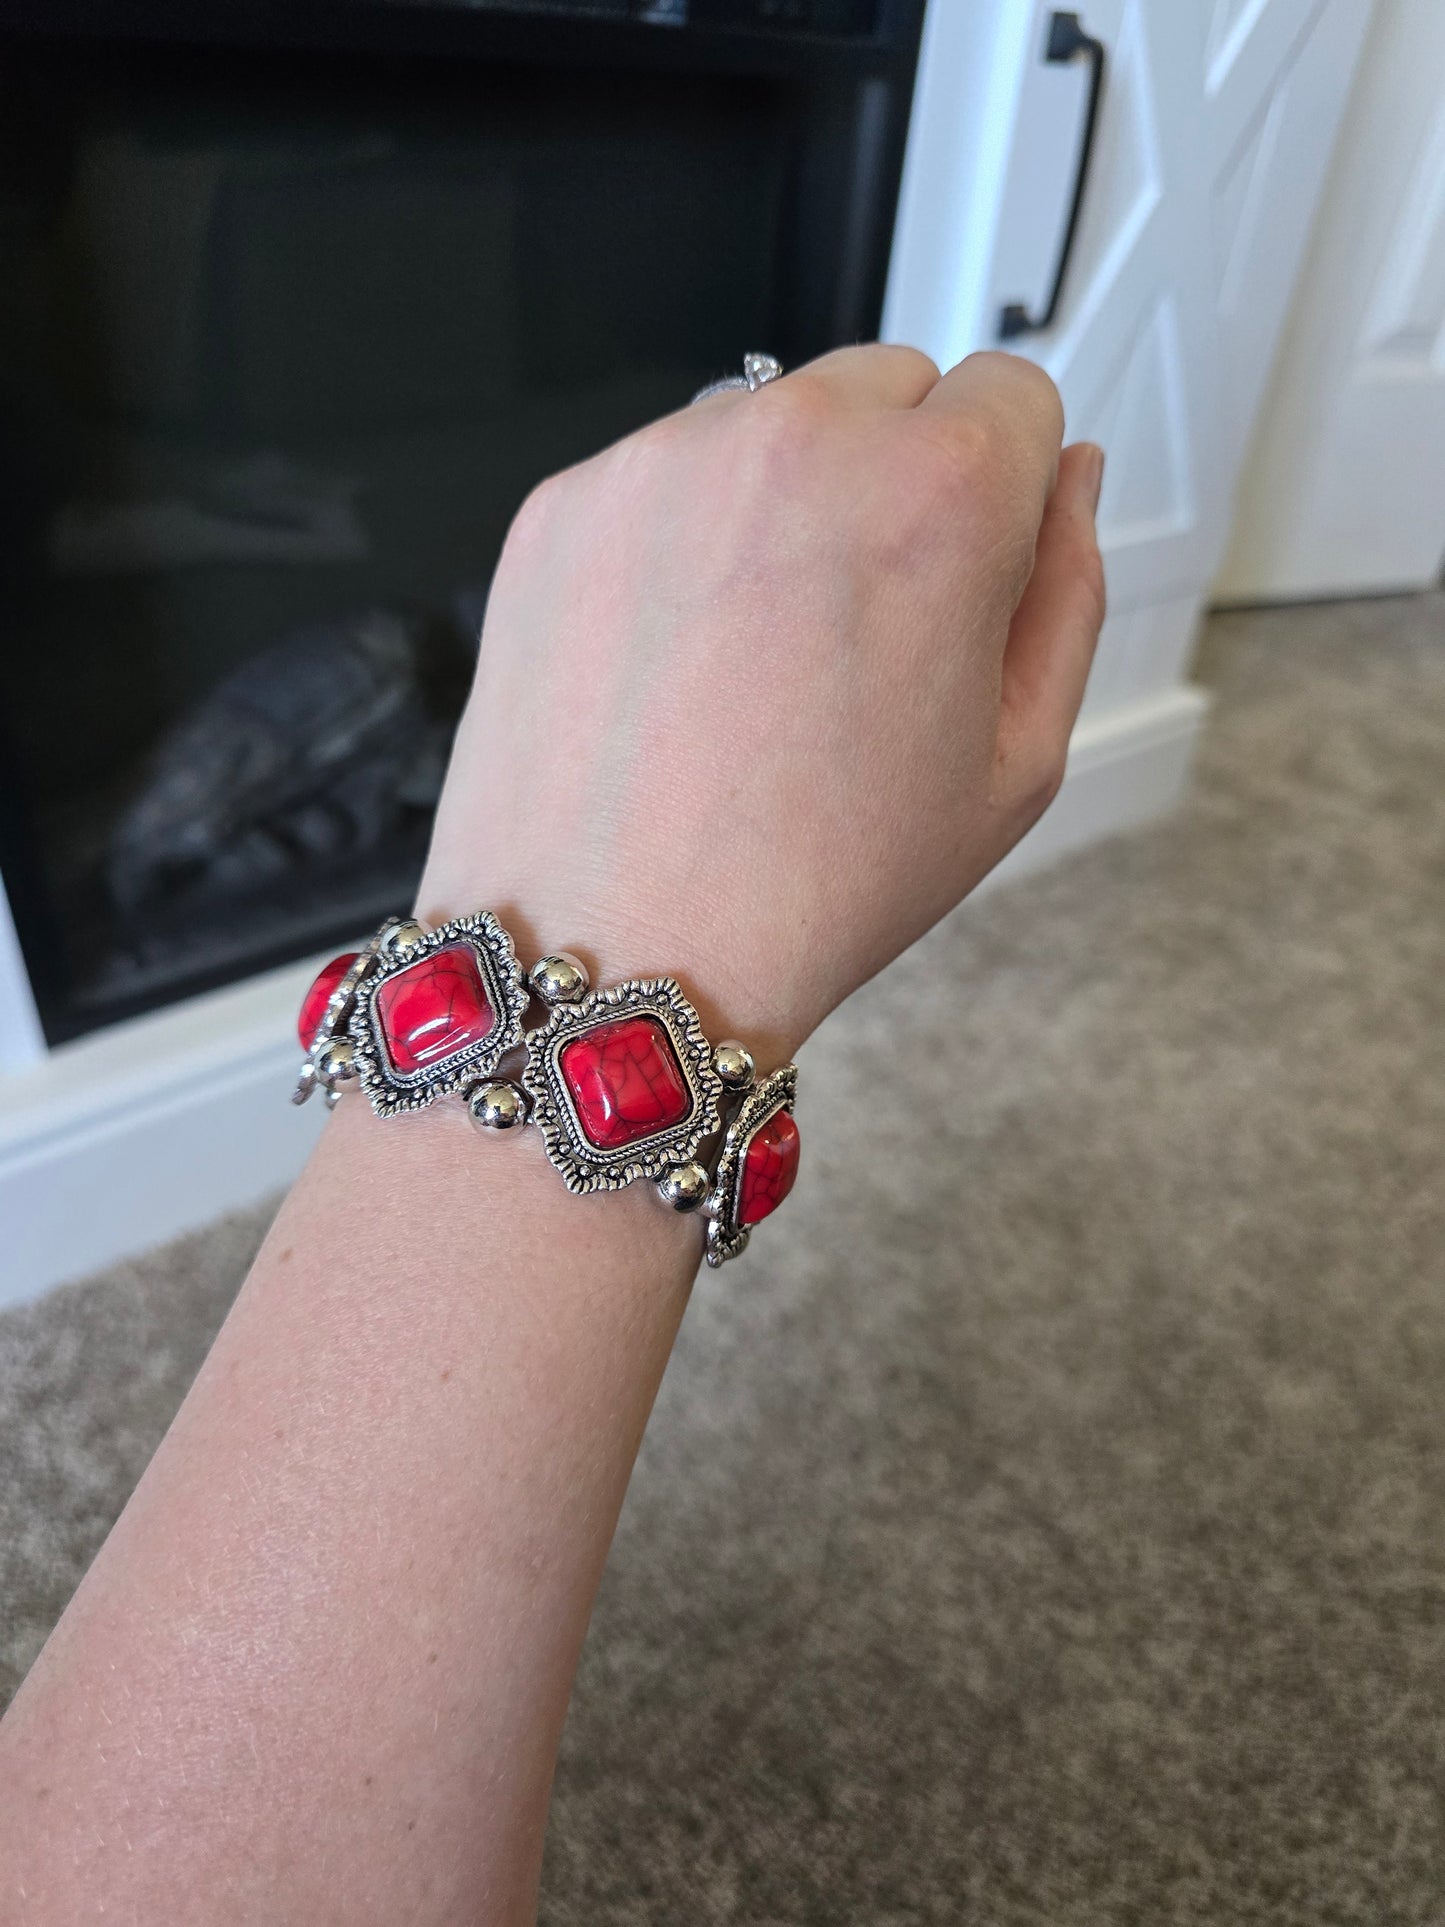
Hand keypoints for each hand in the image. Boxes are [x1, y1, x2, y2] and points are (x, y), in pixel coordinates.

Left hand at [420, 345, 1104, 1062]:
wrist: (621, 947)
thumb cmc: (815, 882)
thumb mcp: (1016, 765)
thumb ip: (1069, 591)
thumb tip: (1068, 476)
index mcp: (938, 496)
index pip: (1014, 392)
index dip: (1004, 491)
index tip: (967, 566)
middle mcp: (798, 443)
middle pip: (891, 388)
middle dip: (897, 479)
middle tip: (861, 627)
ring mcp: (664, 463)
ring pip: (769, 424)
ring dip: (785, 501)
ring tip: (758, 656)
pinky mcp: (566, 503)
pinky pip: (661, 475)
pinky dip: (681, 538)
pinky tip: (679, 658)